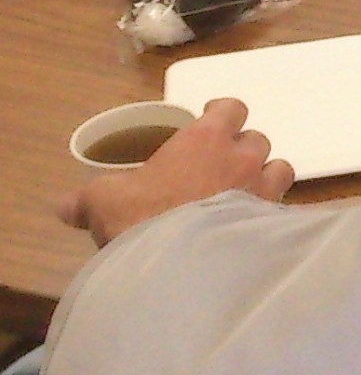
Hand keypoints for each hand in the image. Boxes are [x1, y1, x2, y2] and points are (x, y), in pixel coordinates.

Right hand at [53, 97, 293, 246]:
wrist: (175, 266)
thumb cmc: (139, 218)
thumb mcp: (102, 202)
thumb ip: (86, 200)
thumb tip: (63, 207)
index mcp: (205, 140)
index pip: (231, 107)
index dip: (223, 112)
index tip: (211, 119)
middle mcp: (242, 158)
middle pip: (257, 139)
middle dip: (242, 149)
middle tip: (221, 166)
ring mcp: (263, 189)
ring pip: (279, 169)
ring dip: (265, 177)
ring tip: (244, 194)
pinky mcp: (274, 222)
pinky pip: (283, 208)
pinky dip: (271, 214)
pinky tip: (251, 228)